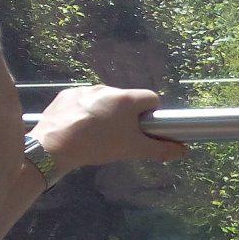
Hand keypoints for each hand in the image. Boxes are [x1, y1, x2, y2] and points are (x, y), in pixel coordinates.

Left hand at [29, 85, 186, 177]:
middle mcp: (107, 89)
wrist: (54, 146)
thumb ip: (161, 149)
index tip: (142, 129)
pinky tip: (78, 128)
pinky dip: (85, 112)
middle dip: (127, 116)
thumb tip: (185, 150)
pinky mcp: (66, 95)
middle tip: (119, 136)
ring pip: (104, 101)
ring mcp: (85, 90)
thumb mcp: (133, 149)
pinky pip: (83, 101)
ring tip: (95, 135)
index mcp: (126, 99)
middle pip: (127, 100)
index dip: (151, 114)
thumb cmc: (98, 145)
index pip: (151, 99)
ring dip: (106, 113)